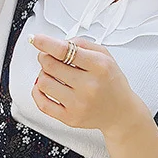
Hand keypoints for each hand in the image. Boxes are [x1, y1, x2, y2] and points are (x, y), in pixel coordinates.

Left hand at [28, 33, 147, 136]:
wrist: (121, 113)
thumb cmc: (112, 83)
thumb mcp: (105, 56)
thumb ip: (82, 44)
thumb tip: (56, 42)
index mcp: (99, 67)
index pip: (64, 51)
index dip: (46, 43)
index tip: (36, 39)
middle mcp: (88, 86)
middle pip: (50, 65)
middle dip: (45, 58)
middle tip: (50, 58)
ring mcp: (78, 104)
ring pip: (43, 82)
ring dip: (43, 74)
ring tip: (53, 75)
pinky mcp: (70, 118)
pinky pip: (42, 104)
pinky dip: (38, 92)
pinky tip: (45, 87)